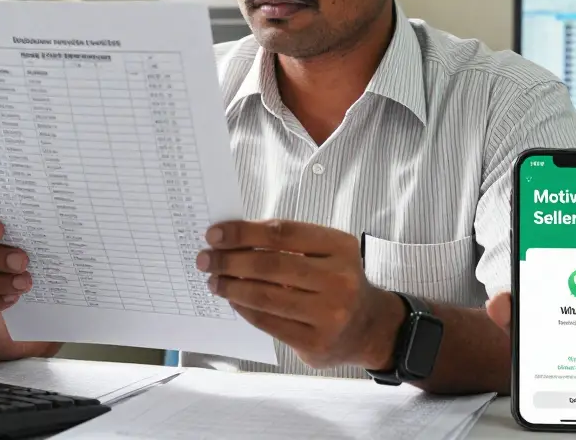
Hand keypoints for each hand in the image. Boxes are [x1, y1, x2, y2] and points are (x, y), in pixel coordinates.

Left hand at [198, 219, 402, 369]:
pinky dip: (245, 309)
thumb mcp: (326, 252)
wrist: (369, 327)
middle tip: (206, 259)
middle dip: (230, 260)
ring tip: (214, 281)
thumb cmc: (338, 281)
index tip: (215, 234)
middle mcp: (339, 280)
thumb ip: (287, 244)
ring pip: (265, 296)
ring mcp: (329, 314)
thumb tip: (233, 241)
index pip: (282, 233)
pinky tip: (233, 300)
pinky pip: (268, 322)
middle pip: (270, 265)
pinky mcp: (315, 342)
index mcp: (340, 247)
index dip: (243, 232)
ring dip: (231, 287)